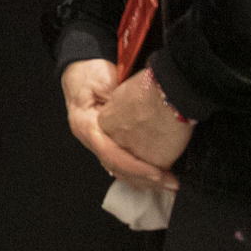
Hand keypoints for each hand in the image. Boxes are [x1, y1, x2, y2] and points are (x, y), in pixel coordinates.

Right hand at [63, 59, 178, 190]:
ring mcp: (96, 141)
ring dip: (142, 179)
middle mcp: (89, 138)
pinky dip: (136, 172)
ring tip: (166, 183)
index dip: (135, 167)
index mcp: (86, 125)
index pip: (110, 154)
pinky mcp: (104, 140)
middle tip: (169, 183)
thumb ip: (120, 102)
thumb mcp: (105, 81)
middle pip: (116, 167)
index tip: (157, 173)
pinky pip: (120, 162)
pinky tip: (152, 179)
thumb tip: (138, 119)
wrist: (81, 67)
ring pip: (118, 169)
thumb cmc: (91, 72)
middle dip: (143, 178)